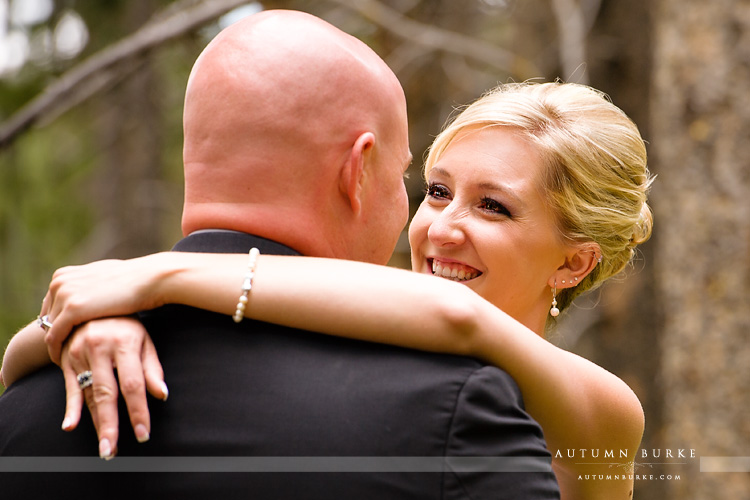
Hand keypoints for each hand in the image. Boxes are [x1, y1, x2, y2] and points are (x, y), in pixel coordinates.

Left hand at [41, 255, 166, 363]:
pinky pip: (55, 337)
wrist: (148, 279)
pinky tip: (65, 362)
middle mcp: (59, 283)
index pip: (50, 306)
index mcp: (63, 275)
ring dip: (56, 345)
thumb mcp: (100, 279)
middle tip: (64, 353)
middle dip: (55, 335)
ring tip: (65, 361)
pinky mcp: (73, 309)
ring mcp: (64, 295)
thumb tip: (85, 294)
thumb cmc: (132, 281)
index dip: (57, 324)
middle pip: (47, 318)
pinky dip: (57, 351)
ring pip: (48, 329)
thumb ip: (86, 286)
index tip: (65, 339)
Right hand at [60, 316, 167, 458]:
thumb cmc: (126, 325)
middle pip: (107, 393)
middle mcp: (100, 347)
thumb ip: (152, 368)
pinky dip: (71, 408)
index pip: (133, 384)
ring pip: (89, 394)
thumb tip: (162, 395)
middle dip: (110, 425)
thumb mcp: (144, 339)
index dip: (138, 410)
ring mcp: (80, 353)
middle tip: (112, 451)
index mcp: (125, 342)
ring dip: (96, 422)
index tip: (143, 434)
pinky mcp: (66, 359)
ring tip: (104, 447)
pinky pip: (69, 387)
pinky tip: (70, 426)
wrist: (91, 302)